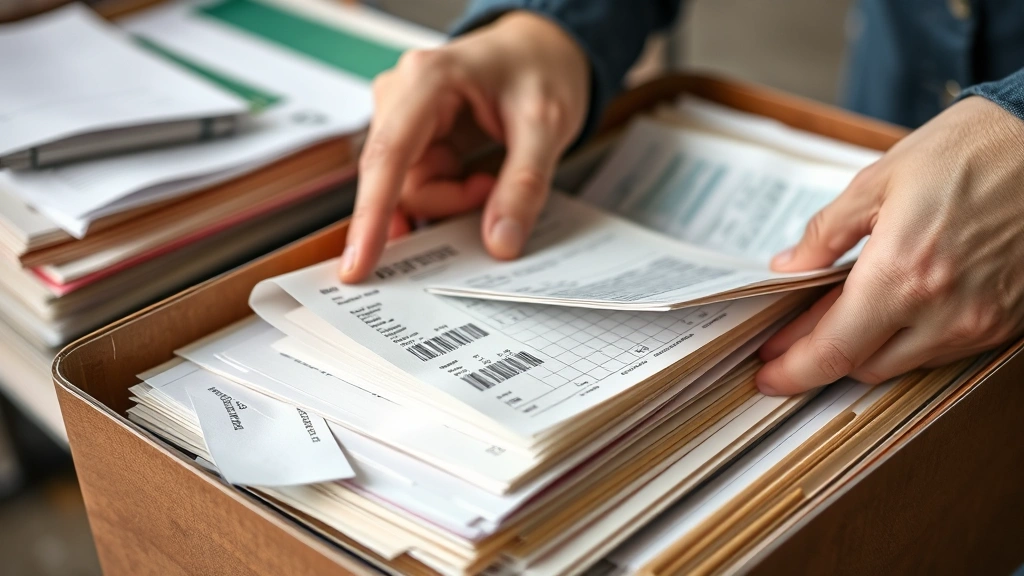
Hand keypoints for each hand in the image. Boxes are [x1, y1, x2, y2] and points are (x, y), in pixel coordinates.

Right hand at [339, 12, 589, 281]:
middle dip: (446, 202)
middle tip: (490, 192)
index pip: (388, 156)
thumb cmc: (540, 67)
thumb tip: (500, 240)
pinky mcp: (414, 140)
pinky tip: (480, 181)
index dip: (370, 215)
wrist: (543, 49)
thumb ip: (524, 184)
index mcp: (427, 78)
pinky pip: (421, 188)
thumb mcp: (547, 124)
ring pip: (410, 192)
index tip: (359, 264)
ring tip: (492, 179)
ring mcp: (404, 120)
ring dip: (454, 200)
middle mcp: (402, 96)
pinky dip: (453, 196)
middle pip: (397, 182)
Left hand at [757, 96, 1023, 394]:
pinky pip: (942, 351)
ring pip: (901, 363)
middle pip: (862, 366)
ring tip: (839, 315)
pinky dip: (906, 339)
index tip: (767, 373)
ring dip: (864, 349)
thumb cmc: (972, 149)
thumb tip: (789, 267)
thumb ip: (826, 233)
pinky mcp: (1006, 323)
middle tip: (791, 333)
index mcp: (903, 274)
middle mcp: (944, 312)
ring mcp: (980, 323)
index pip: (833, 351)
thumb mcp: (879, 180)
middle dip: (820, 355)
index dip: (792, 371)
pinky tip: (891, 309)